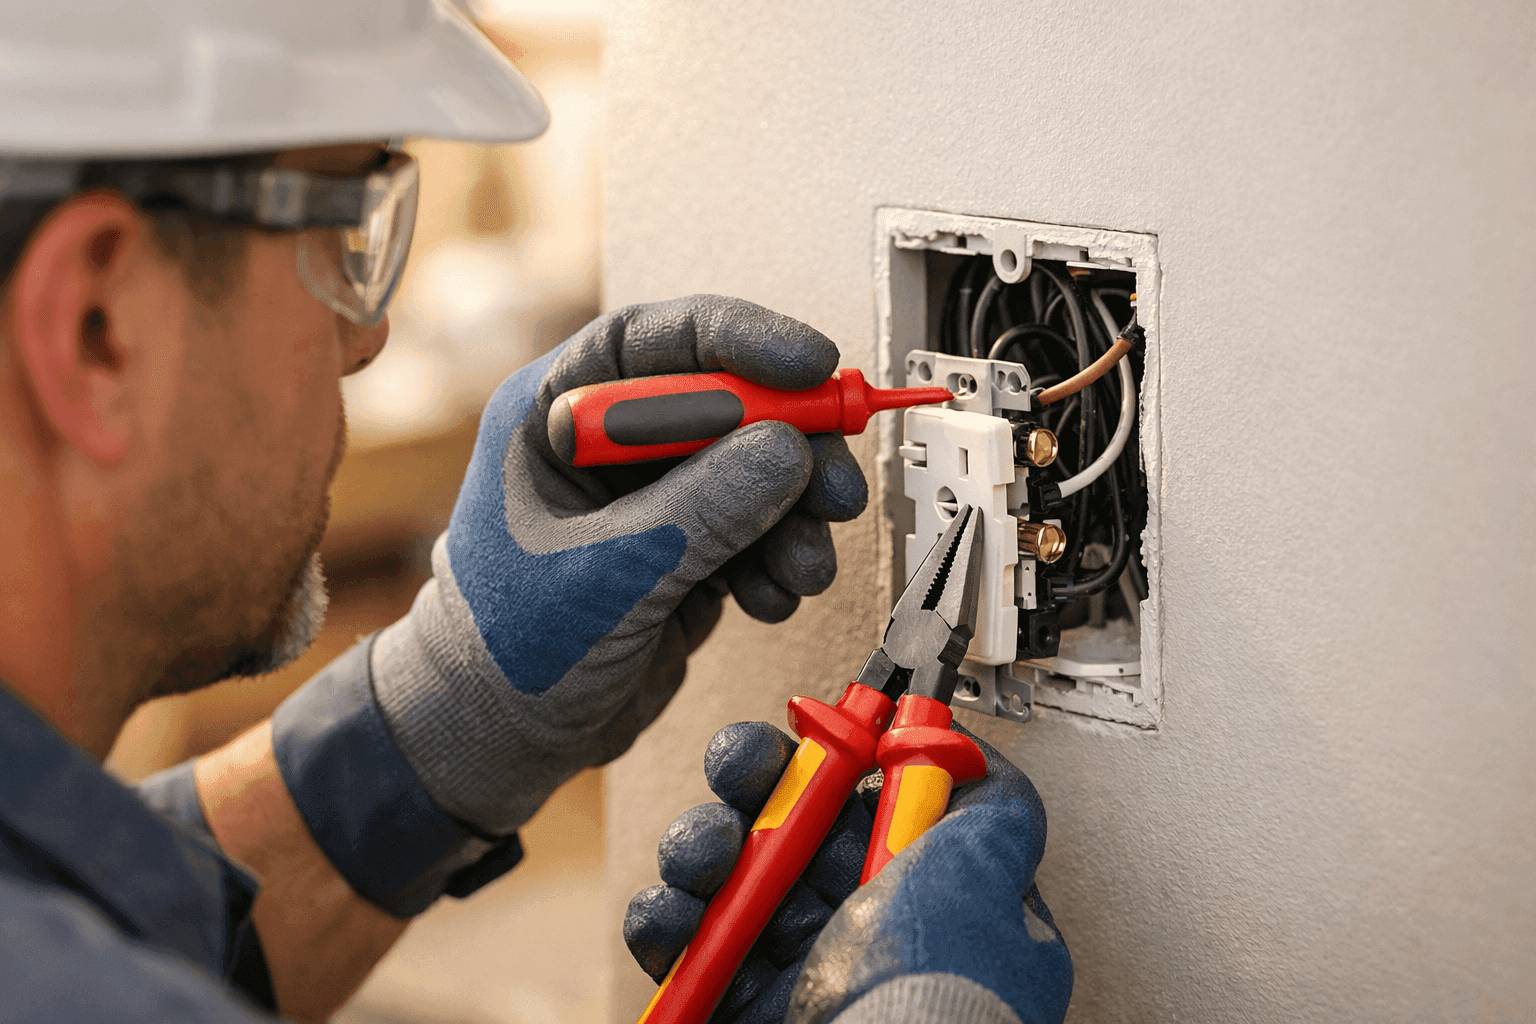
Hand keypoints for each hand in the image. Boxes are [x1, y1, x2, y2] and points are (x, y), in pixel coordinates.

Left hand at [369, 296, 868, 835]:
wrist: (499, 741)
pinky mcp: (685, 547)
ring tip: (805, 569)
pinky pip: (758, 529)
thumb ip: (700, 511)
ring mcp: (651, 496)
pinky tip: (770, 598)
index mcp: (557, 412)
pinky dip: (779, 560)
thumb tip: (788, 452)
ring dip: (796, 516)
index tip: (811, 362)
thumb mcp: (607, 574)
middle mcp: (609, 442)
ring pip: (754, 469)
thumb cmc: (506, 651)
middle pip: (728, 402)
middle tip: (837, 488)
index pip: (659, 341)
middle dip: (794, 444)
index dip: (743, 340)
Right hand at [624, 721, 1072, 1023]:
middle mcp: (863, 927)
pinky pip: (684, 940)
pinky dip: (665, 918)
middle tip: (741, 775)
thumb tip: (977, 754)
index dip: (838, 756)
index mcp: (930, 893)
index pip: (876, 800)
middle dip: (755, 783)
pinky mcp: (735, 1000)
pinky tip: (674, 912)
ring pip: (731, 870)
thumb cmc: (934, 1001)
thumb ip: (995, 807)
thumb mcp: (988, 878)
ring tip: (706, 857)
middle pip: (794, 823)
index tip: (814, 735)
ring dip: (704, 843)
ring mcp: (797, 965)